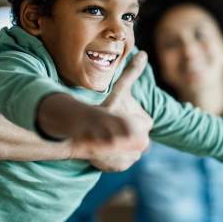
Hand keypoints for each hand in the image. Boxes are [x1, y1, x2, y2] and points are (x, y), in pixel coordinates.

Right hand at [69, 52, 152, 170]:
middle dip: (127, 133)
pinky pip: (122, 161)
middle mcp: (138, 145)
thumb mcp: (118, 91)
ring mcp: (129, 158)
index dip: (131, 119)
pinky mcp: (119, 167)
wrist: (78, 133)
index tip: (117, 115)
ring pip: (130, 149)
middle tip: (111, 126)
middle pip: (138, 138)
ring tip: (107, 137)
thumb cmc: (102, 109)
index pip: (144, 124)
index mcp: (141, 128)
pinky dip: (115, 157)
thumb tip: (144, 54)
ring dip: (121, 145)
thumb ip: (132, 73)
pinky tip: (104, 149)